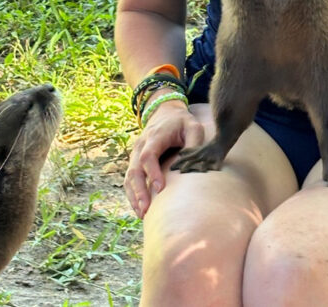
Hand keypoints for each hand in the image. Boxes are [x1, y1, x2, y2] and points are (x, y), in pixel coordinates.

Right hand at [123, 98, 201, 217]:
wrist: (164, 113)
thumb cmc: (181, 122)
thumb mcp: (192, 127)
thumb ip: (195, 143)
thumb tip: (199, 165)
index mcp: (155, 136)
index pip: (149, 155)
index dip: (152, 172)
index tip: (160, 189)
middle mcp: (141, 145)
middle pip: (134, 169)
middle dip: (139, 190)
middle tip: (146, 209)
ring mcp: (136, 154)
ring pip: (129, 176)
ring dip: (134, 195)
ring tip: (142, 214)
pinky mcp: (136, 161)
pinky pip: (129, 179)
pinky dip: (132, 194)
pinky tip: (139, 209)